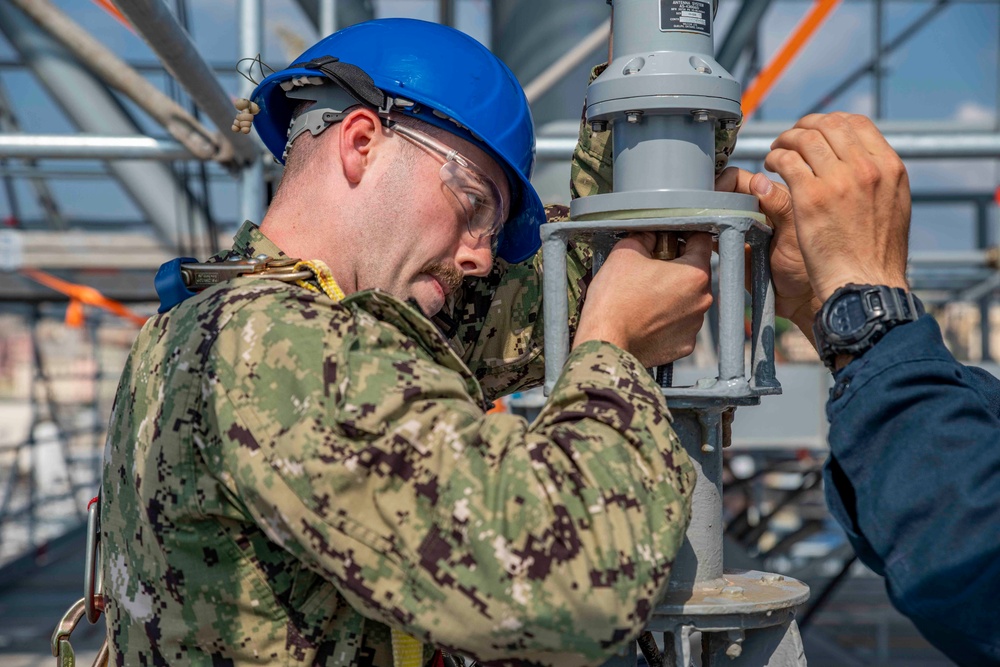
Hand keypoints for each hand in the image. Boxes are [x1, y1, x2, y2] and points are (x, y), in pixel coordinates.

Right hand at [573, 232, 712, 366]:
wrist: (606, 342)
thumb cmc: (615, 299)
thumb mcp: (625, 252)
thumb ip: (645, 237)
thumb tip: (651, 236)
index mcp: (695, 274)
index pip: (701, 241)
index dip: (682, 234)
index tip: (667, 239)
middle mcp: (702, 300)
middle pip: (695, 272)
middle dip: (676, 266)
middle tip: (649, 268)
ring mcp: (694, 325)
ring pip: (688, 299)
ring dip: (672, 293)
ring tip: (644, 296)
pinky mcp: (684, 344)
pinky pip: (679, 323)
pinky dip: (666, 318)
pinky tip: (646, 317)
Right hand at [716, 167, 821, 335]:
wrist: (798, 299)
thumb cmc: (804, 265)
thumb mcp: (795, 232)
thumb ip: (781, 205)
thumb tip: (759, 181)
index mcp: (772, 197)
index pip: (741, 179)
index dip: (725, 183)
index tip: (715, 197)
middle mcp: (754, 209)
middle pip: (724, 192)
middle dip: (712, 198)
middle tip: (706, 213)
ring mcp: (740, 227)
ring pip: (715, 211)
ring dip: (706, 215)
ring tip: (702, 226)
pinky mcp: (730, 246)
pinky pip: (712, 233)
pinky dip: (705, 233)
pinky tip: (704, 238)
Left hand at [765, 113, 909, 303]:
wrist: (865, 284)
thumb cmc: (876, 256)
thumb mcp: (892, 207)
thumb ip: (878, 180)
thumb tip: (863, 161)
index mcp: (889, 168)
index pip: (857, 124)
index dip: (830, 123)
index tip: (815, 132)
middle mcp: (866, 169)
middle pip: (828, 126)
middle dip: (803, 127)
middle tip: (789, 140)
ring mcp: (838, 181)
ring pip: (804, 140)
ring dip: (784, 142)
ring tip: (776, 154)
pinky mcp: (810, 198)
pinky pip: (786, 163)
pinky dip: (774, 159)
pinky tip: (769, 169)